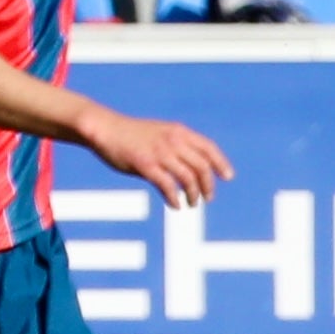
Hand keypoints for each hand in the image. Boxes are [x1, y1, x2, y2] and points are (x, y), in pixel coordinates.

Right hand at [80, 107, 233, 208]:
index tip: (228, 177)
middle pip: (202, 167)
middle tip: (208, 198)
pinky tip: (174, 204)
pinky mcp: (145, 165)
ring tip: (192, 203)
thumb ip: (178, 146)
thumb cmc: (134, 134)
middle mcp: (173, 142)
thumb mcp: (161, 133)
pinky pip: (167, 186)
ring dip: (193, 194)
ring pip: (188, 178)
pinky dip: (174, 198)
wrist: (106, 129)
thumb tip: (194, 167)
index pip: (208, 148)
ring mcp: (159, 153)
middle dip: (208, 185)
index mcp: (179, 132)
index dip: (221, 163)